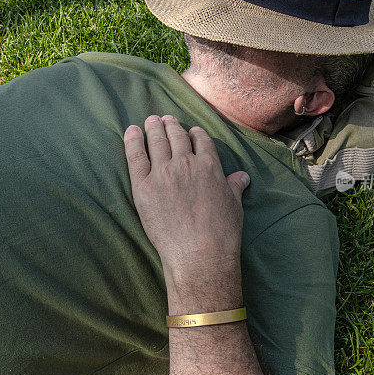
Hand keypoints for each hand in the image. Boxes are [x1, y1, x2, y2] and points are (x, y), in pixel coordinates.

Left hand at [123, 115, 249, 279]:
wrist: (199, 254)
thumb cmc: (221, 233)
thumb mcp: (234, 205)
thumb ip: (234, 186)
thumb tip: (242, 177)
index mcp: (209, 165)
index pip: (200, 139)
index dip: (194, 133)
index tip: (190, 131)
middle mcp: (186, 163)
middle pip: (177, 136)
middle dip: (172, 126)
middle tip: (166, 120)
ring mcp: (163, 173)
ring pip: (157, 141)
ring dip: (154, 128)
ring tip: (151, 121)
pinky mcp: (143, 187)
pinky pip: (135, 156)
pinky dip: (132, 140)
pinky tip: (131, 131)